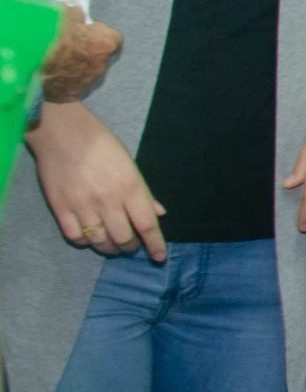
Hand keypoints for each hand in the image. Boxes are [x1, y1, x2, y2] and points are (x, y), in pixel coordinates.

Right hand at [24, 102, 166, 259]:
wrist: (63, 133)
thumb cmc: (102, 146)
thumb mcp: (130, 166)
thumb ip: (143, 193)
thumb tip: (159, 213)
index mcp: (130, 188)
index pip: (147, 225)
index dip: (155, 245)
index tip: (159, 257)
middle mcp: (108, 201)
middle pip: (124, 238)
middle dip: (130, 247)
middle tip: (131, 245)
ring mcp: (82, 206)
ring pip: (100, 242)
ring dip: (109, 248)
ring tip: (112, 245)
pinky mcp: (60, 208)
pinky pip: (75, 237)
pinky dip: (85, 242)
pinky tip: (89, 237)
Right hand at [41, 4, 122, 101]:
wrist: (31, 56)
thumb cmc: (52, 30)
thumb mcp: (67, 12)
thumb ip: (77, 13)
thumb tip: (77, 12)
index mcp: (108, 44)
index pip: (113, 38)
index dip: (98, 34)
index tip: (86, 31)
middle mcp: (102, 66)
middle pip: (100, 59)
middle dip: (89, 52)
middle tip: (71, 47)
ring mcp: (86, 84)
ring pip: (86, 75)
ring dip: (77, 69)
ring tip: (58, 62)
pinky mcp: (70, 96)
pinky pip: (71, 88)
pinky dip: (64, 82)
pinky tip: (51, 75)